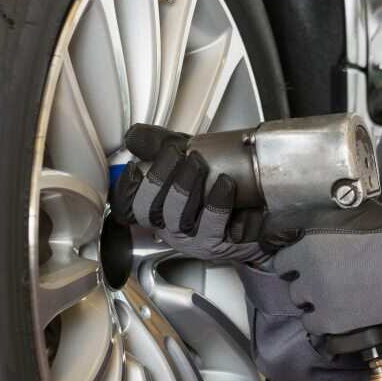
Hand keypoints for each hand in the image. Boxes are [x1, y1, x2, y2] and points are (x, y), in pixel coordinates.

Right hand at [111, 124, 267, 264]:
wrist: (256, 214)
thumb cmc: (217, 189)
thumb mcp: (186, 162)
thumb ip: (158, 147)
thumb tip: (133, 136)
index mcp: (158, 210)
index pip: (128, 207)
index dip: (125, 190)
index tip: (134, 167)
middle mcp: (171, 228)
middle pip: (150, 211)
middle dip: (159, 180)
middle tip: (177, 153)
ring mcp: (193, 238)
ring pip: (178, 220)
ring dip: (186, 188)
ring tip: (199, 163)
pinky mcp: (219, 243)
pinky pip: (213, 227)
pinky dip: (218, 204)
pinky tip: (225, 185)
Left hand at [260, 202, 381, 334]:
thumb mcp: (354, 214)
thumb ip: (328, 224)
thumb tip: (319, 228)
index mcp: (309, 242)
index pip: (282, 259)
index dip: (295, 261)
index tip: (305, 264)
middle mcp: (308, 271)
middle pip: (292, 283)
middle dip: (306, 281)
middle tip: (326, 279)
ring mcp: (319, 297)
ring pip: (301, 304)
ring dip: (313, 300)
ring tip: (333, 297)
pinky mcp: (333, 321)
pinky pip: (313, 325)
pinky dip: (320, 320)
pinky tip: (334, 314)